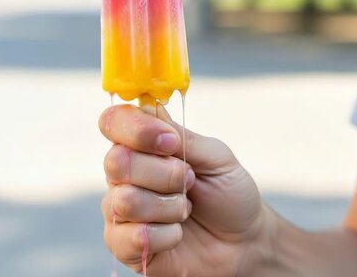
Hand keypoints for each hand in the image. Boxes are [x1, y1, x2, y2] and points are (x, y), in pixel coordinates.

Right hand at [99, 105, 270, 275]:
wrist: (243, 242)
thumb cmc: (228, 194)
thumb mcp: (216, 157)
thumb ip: (181, 137)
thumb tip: (149, 110)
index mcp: (141, 146)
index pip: (113, 123)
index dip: (137, 130)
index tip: (170, 143)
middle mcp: (124, 175)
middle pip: (116, 162)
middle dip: (163, 174)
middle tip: (189, 181)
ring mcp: (120, 211)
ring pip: (124, 201)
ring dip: (168, 206)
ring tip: (186, 209)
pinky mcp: (124, 246)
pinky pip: (131, 238)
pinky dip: (166, 236)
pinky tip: (178, 234)